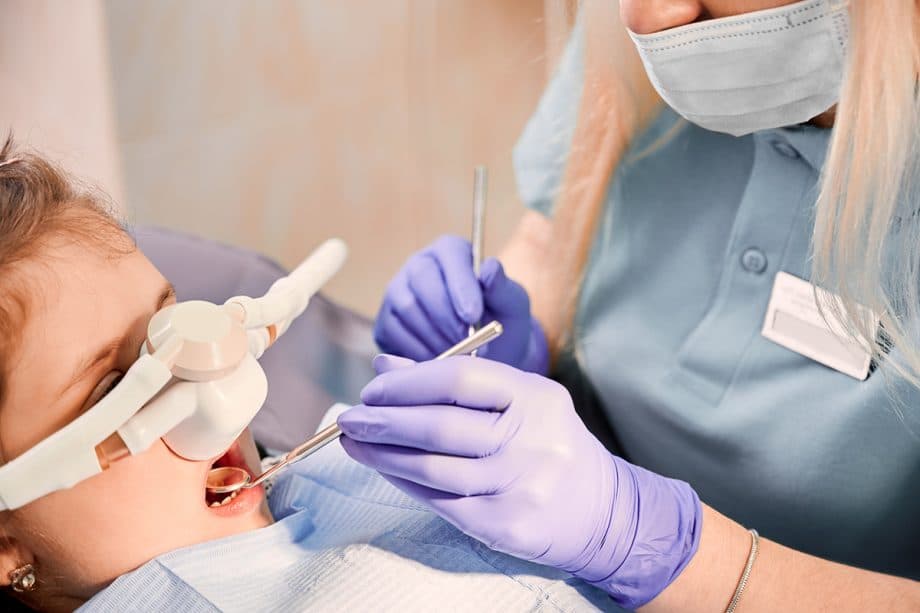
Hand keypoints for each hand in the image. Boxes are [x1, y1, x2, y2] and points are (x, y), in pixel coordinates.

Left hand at [338, 355, 701, 608]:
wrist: (603, 511)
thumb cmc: (547, 442)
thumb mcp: (517, 398)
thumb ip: (455, 379)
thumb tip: (385, 367)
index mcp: (534, 396)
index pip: (459, 380)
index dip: (408, 382)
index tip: (373, 388)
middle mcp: (529, 440)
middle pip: (440, 426)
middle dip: (385, 420)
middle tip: (351, 417)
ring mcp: (517, 486)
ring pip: (433, 468)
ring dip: (383, 454)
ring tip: (355, 442)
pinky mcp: (503, 524)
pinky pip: (440, 500)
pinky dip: (403, 481)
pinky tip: (383, 468)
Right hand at [373, 235, 547, 373]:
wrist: (485, 354)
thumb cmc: (501, 322)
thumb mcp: (512, 305)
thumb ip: (502, 287)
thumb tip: (489, 268)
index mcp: (451, 251)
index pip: (450, 254)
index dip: (460, 284)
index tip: (474, 315)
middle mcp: (419, 265)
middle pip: (421, 279)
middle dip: (446, 315)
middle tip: (467, 342)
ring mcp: (397, 293)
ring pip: (407, 309)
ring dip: (435, 336)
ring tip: (460, 354)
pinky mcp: (386, 323)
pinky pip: (394, 334)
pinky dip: (418, 352)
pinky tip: (440, 361)